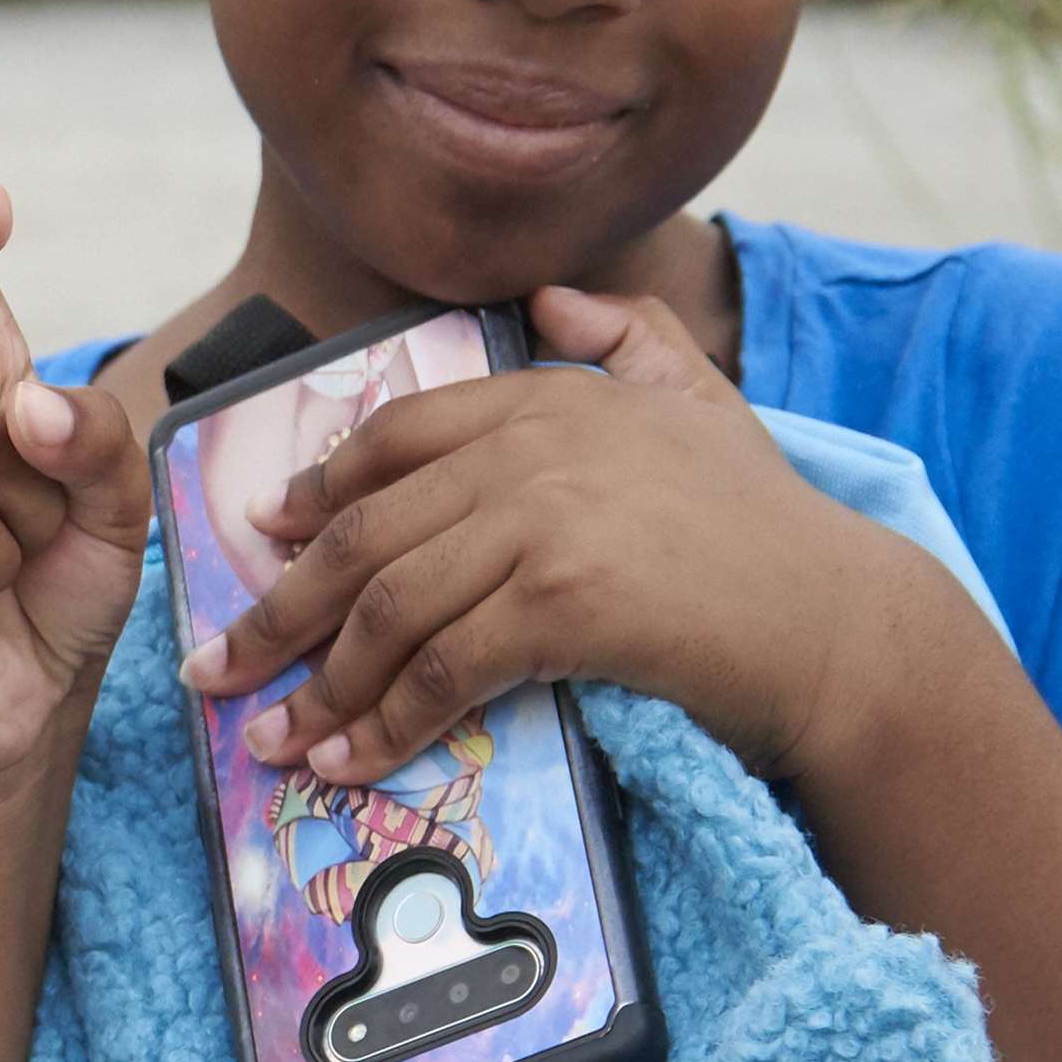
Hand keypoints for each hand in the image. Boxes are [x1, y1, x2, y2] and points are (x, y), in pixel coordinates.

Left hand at [181, 282, 923, 786]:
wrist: (841, 622)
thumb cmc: (769, 531)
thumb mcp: (699, 404)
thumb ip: (626, 339)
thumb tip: (554, 300)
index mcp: (551, 396)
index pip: (397, 433)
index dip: (319, 488)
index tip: (265, 535)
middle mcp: (537, 444)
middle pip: (366, 530)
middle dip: (279, 607)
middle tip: (219, 666)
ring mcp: (546, 520)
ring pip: (389, 607)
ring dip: (317, 684)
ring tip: (272, 739)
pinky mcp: (564, 602)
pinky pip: (441, 670)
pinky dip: (384, 724)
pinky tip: (351, 761)